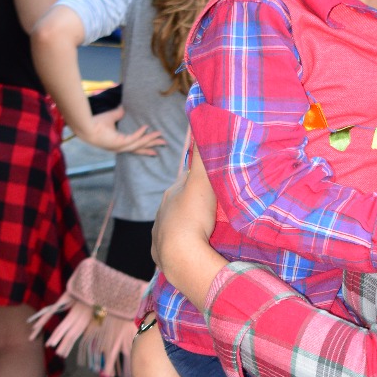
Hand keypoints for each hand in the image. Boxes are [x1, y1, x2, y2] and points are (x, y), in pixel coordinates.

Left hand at [80, 106, 165, 154]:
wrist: (85, 126)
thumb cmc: (95, 123)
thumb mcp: (111, 117)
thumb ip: (119, 114)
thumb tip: (124, 108)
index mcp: (119, 143)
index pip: (135, 146)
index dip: (145, 147)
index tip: (155, 150)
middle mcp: (120, 147)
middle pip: (140, 148)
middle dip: (152, 145)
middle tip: (164, 143)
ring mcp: (120, 146)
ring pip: (139, 144)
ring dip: (150, 140)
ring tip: (160, 136)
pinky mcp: (118, 143)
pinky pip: (132, 138)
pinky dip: (139, 134)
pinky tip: (146, 128)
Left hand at [152, 146, 223, 309]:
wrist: (180, 256)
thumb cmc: (192, 216)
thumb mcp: (201, 181)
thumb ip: (201, 154)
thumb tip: (200, 120)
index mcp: (171, 194)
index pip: (187, 180)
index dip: (201, 178)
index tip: (213, 177)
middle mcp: (162, 212)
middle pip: (182, 203)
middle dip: (195, 202)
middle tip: (215, 206)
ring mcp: (160, 234)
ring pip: (177, 225)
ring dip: (190, 225)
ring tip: (206, 228)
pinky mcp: (162, 254)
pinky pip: (173, 247)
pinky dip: (182, 245)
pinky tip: (191, 248)